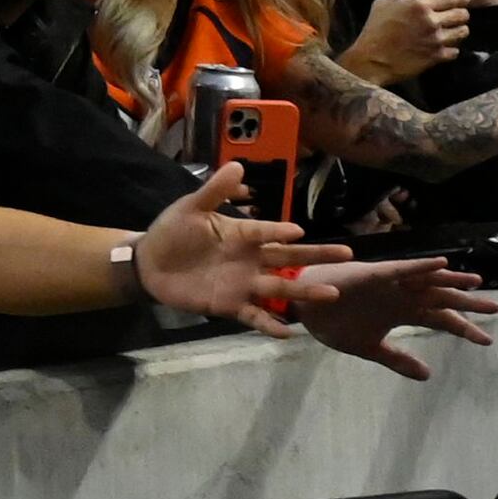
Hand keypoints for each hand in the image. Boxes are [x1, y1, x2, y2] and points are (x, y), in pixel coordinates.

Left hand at [138, 169, 348, 332]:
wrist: (149, 264)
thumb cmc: (173, 232)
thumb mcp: (191, 208)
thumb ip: (215, 190)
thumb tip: (238, 166)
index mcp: (243, 234)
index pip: (267, 232)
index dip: (280, 231)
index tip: (299, 232)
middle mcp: (251, 260)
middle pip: (289, 259)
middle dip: (317, 257)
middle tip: (348, 254)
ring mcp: (243, 284)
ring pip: (280, 289)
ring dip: (305, 292)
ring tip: (330, 293)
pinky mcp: (230, 305)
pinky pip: (254, 316)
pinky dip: (270, 325)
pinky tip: (288, 333)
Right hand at [298, 255, 497, 379]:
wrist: (302, 309)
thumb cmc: (334, 322)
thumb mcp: (371, 348)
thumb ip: (399, 360)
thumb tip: (428, 375)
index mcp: (402, 312)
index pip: (441, 320)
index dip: (463, 329)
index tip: (488, 340)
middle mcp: (402, 296)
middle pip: (441, 299)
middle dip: (468, 304)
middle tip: (497, 308)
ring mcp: (390, 284)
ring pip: (428, 280)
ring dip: (452, 279)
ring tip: (477, 281)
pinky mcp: (375, 275)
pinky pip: (402, 269)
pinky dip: (422, 266)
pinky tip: (442, 264)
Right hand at [346, 0, 471, 81]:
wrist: (371, 60)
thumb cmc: (374, 31)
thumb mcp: (382, 4)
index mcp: (419, 5)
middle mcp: (431, 21)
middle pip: (462, 14)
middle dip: (462, 14)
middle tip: (460, 15)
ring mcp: (435, 40)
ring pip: (462, 32)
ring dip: (459, 30)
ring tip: (455, 30)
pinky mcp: (436, 57)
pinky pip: (455, 51)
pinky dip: (452, 49)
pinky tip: (445, 47)